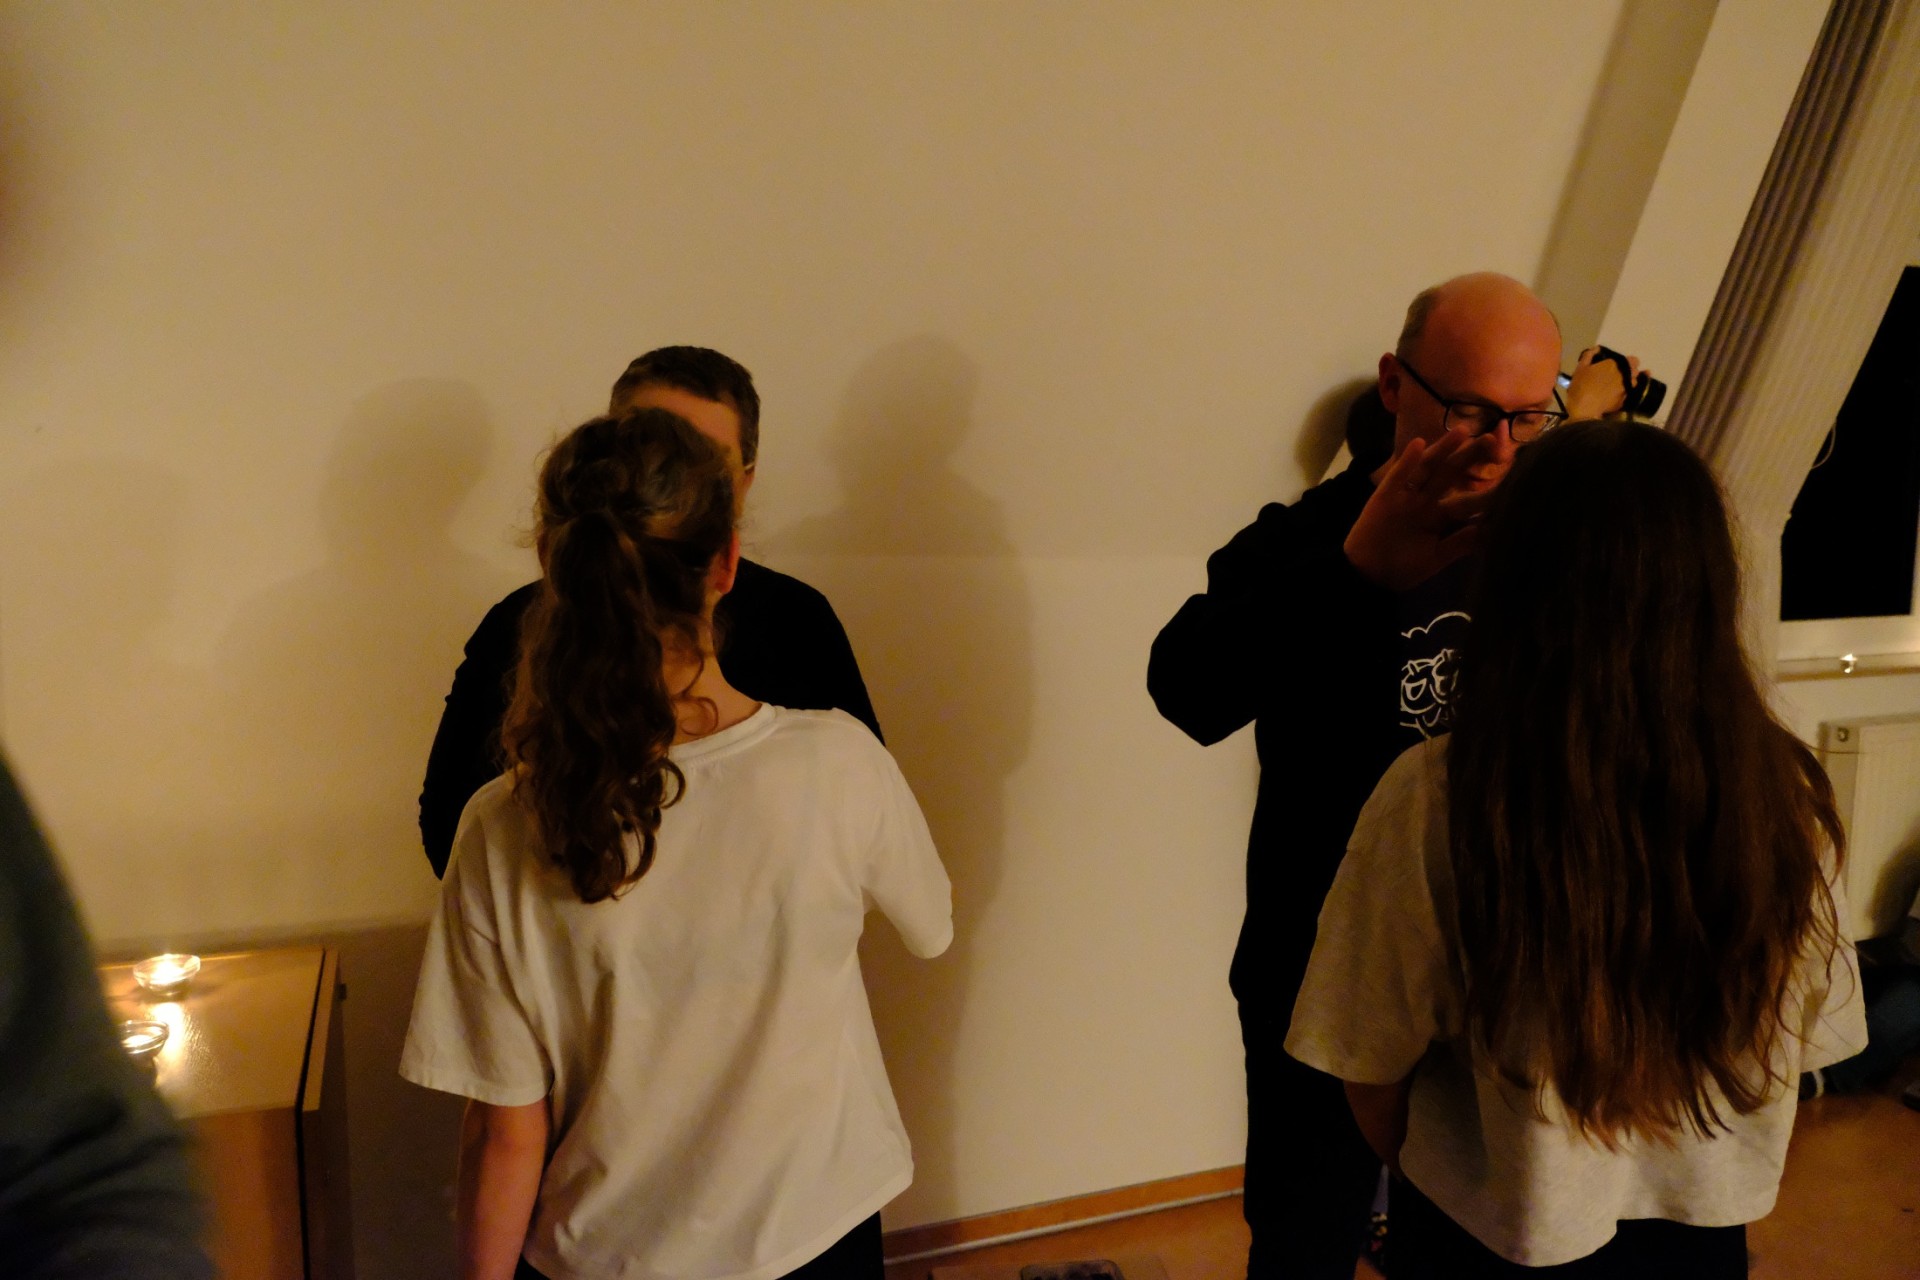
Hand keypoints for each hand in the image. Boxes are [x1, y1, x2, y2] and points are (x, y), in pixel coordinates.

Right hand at [1344, 428, 1495, 590]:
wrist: (1367, 576)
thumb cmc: (1402, 568)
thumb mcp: (1436, 558)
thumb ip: (1460, 543)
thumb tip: (1492, 531)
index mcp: (1439, 515)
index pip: (1465, 495)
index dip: (1485, 484)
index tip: (1509, 472)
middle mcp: (1425, 501)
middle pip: (1451, 474)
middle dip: (1470, 457)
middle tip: (1493, 439)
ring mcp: (1405, 497)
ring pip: (1428, 469)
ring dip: (1443, 450)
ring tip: (1462, 432)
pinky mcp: (1385, 497)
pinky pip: (1397, 477)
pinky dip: (1407, 462)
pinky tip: (1418, 445)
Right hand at [1564, 346, 1643, 418]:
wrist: (1584, 408)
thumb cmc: (1581, 386)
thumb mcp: (1580, 368)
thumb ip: (1589, 355)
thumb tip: (1597, 349)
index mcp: (1614, 364)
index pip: (1632, 360)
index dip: (1628, 362)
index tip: (1619, 365)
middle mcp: (1625, 374)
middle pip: (1635, 370)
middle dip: (1630, 371)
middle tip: (1619, 375)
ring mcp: (1627, 388)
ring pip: (1634, 382)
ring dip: (1629, 382)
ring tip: (1619, 386)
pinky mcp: (1625, 399)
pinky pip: (1629, 393)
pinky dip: (1626, 393)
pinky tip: (1618, 395)